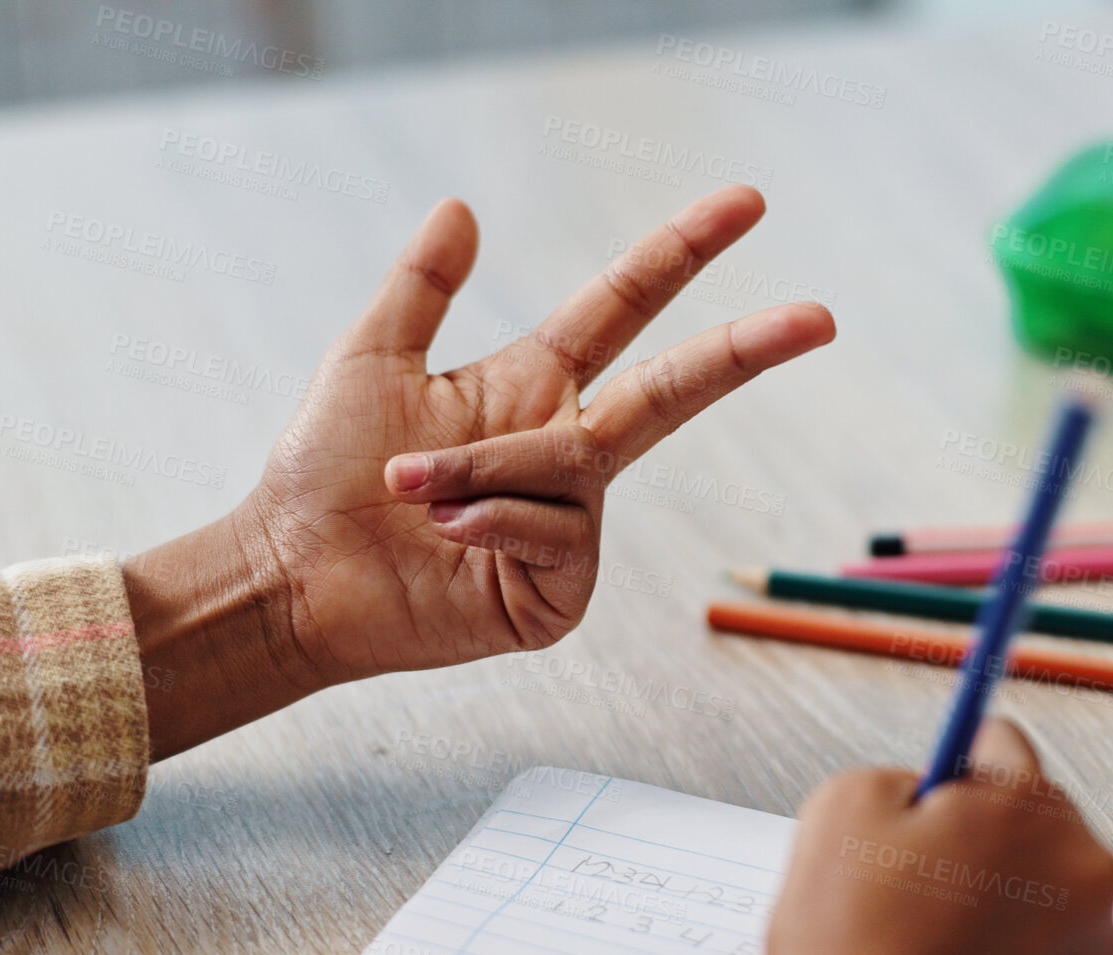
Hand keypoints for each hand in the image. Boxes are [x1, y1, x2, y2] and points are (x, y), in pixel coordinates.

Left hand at [125, 187, 833, 757]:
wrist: (290, 573)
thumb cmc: (325, 473)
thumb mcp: (370, 358)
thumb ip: (422, 285)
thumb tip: (461, 206)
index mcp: (533, 387)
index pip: (626, 308)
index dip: (684, 253)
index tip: (748, 204)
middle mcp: (567, 453)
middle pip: (674, 390)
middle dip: (746, 350)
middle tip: (822, 317)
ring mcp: (570, 527)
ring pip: (572, 467)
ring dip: (483, 471)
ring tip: (408, 491)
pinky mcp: (558, 593)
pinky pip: (555, 535)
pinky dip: (493, 523)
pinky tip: (448, 540)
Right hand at [761, 720, 1112, 954]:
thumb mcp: (842, 808)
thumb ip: (898, 776)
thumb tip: (922, 790)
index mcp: (1029, 809)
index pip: (1002, 744)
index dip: (955, 765)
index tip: (943, 780)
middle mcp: (1083, 873)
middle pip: (1031, 823)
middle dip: (980, 841)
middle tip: (917, 879)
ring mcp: (1094, 948)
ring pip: (1042, 895)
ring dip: (999, 904)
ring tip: (929, 940)